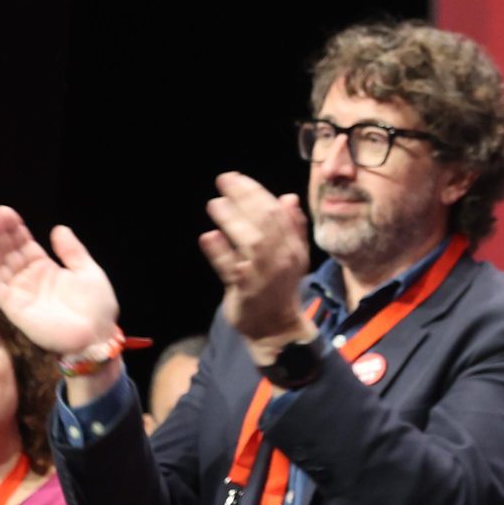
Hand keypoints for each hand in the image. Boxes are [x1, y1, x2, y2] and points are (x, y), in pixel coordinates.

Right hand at [0, 207, 120, 355]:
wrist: (97, 335)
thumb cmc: (96, 306)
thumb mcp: (88, 271)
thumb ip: (71, 251)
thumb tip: (57, 228)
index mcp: (46, 268)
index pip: (24, 244)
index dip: (13, 227)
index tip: (3, 210)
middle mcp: (29, 279)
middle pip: (8, 251)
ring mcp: (20, 292)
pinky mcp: (14, 308)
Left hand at [197, 174, 314, 363]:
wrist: (277, 326)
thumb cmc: (280, 288)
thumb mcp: (294, 256)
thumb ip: (293, 227)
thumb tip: (288, 197)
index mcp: (293, 246)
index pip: (277, 212)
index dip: (257, 192)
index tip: (239, 178)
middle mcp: (281, 257)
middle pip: (265, 221)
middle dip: (244, 197)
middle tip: (224, 180)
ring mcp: (264, 274)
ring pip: (250, 241)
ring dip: (232, 220)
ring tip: (215, 204)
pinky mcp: (245, 290)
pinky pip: (231, 268)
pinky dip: (220, 252)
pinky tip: (208, 237)